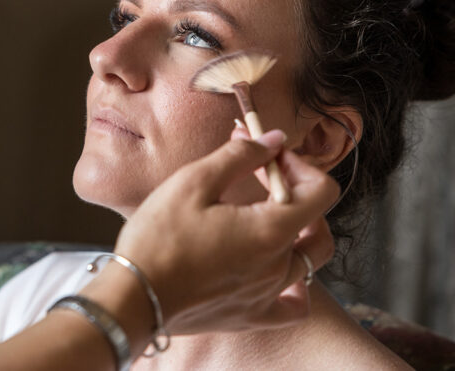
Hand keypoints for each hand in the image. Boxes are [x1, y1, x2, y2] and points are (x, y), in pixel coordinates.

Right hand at [113, 128, 338, 335]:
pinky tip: (278, 270)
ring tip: (266, 215)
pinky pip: (294, 304)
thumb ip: (240, 155)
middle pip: (316, 222)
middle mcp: (278, 265)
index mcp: (270, 229)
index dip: (299, 165)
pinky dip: (297, 286)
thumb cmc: (159, 238)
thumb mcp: (193, 181)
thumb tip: (272, 140)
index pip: (320, 191)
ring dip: (296, 230)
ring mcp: (268, 294)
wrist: (134, 297)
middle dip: (295, 191)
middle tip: (262, 176)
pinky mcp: (251, 315)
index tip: (269, 157)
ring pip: (308, 260)